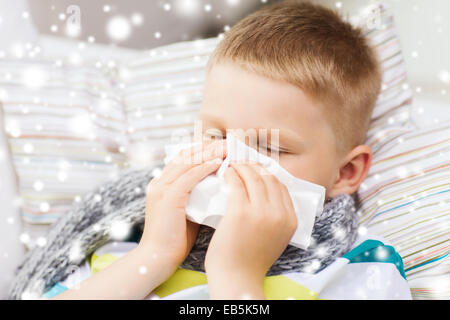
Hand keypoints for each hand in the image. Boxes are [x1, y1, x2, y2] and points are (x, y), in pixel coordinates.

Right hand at [139, 139, 226, 269]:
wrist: (157, 257)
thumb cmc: (175, 238)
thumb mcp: (187, 210)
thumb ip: (198, 196)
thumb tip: (220, 186)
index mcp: (162, 183)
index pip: (183, 158)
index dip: (202, 149)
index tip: (222, 146)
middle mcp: (160, 181)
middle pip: (186, 155)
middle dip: (208, 146)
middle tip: (228, 142)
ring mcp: (162, 188)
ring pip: (188, 161)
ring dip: (209, 152)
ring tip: (227, 148)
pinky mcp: (167, 197)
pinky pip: (189, 176)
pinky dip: (204, 167)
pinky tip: (218, 162)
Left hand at [205, 161, 297, 298]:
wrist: (237, 277)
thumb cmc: (251, 259)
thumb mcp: (275, 237)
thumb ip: (276, 217)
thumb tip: (267, 193)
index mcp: (290, 220)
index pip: (281, 186)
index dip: (268, 174)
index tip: (257, 169)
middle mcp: (279, 214)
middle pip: (269, 178)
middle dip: (255, 167)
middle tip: (243, 163)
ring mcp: (260, 212)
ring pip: (253, 177)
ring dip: (243, 167)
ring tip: (233, 165)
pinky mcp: (240, 212)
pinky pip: (237, 184)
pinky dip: (231, 174)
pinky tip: (226, 173)